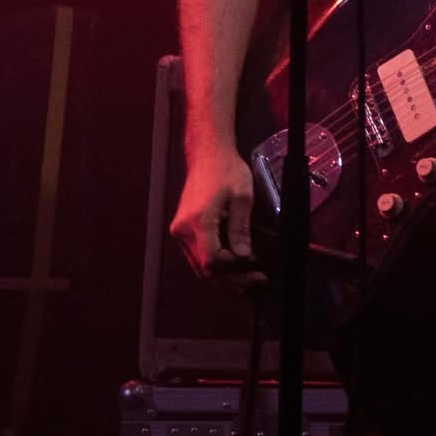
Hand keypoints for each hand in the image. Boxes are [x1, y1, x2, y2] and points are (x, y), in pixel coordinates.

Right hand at [169, 146, 266, 286]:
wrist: (207, 156)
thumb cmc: (225, 170)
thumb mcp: (242, 196)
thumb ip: (241, 229)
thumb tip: (243, 256)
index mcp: (198, 220)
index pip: (212, 259)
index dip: (234, 268)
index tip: (254, 265)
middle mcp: (183, 229)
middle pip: (204, 269)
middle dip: (231, 279)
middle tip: (255, 278)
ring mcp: (179, 231)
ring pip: (199, 267)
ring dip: (223, 276)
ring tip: (247, 276)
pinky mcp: (181, 231)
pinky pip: (196, 257)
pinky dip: (214, 265)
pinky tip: (232, 265)